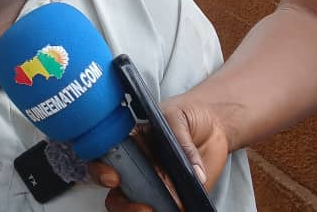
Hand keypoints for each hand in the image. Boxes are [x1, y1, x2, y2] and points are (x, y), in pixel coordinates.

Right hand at [88, 95, 229, 210]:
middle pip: (117, 191)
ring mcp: (157, 184)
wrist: (215, 122)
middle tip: (140, 204)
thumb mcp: (178, 117)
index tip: (113, 177)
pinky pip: (169, 209)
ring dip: (138, 211)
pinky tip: (174, 209)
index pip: (106, 159)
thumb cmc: (189, 114)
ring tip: (154, 210)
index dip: (101, 170)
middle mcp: (140, 167)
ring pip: (137, 205)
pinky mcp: (177, 195)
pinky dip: (169, 211)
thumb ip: (180, 141)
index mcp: (132, 145)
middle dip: (121, 203)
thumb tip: (193, 171)